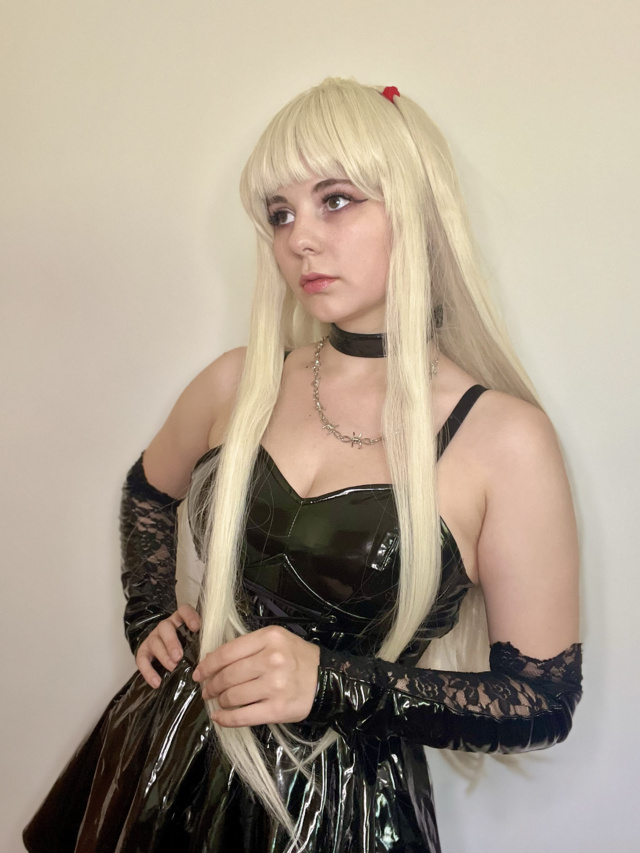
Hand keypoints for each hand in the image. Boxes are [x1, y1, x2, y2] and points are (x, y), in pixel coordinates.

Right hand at [135, 604, 201, 687]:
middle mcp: (165, 626)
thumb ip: (199, 643)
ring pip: (155, 642)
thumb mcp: (193, 640)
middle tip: (179, 656)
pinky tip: (157, 682)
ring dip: (164, 656)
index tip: (196, 627)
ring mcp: (153, 637)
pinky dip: (148, 672)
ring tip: (172, 667)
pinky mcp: (144, 651)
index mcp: (180, 620)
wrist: (166, 650)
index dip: (189, 617)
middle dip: (172, 642)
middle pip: (165, 627)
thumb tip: (209, 657)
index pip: (183, 610)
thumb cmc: (186, 645)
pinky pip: (142, 660)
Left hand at [192, 625, 320, 726]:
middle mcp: (271, 660)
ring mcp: (274, 686)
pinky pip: (242, 716)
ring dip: (219, 701)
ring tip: (218, 701)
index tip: (199, 672)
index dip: (207, 664)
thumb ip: (247, 647)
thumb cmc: (297, 658)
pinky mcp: (277, 709)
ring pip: (232, 696)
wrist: (326, 679)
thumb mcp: (275, 640)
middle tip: (207, 690)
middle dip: (211, 685)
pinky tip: (219, 717)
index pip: (227, 652)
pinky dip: (225, 719)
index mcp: (269, 638)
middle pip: (227, 675)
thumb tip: (212, 660)